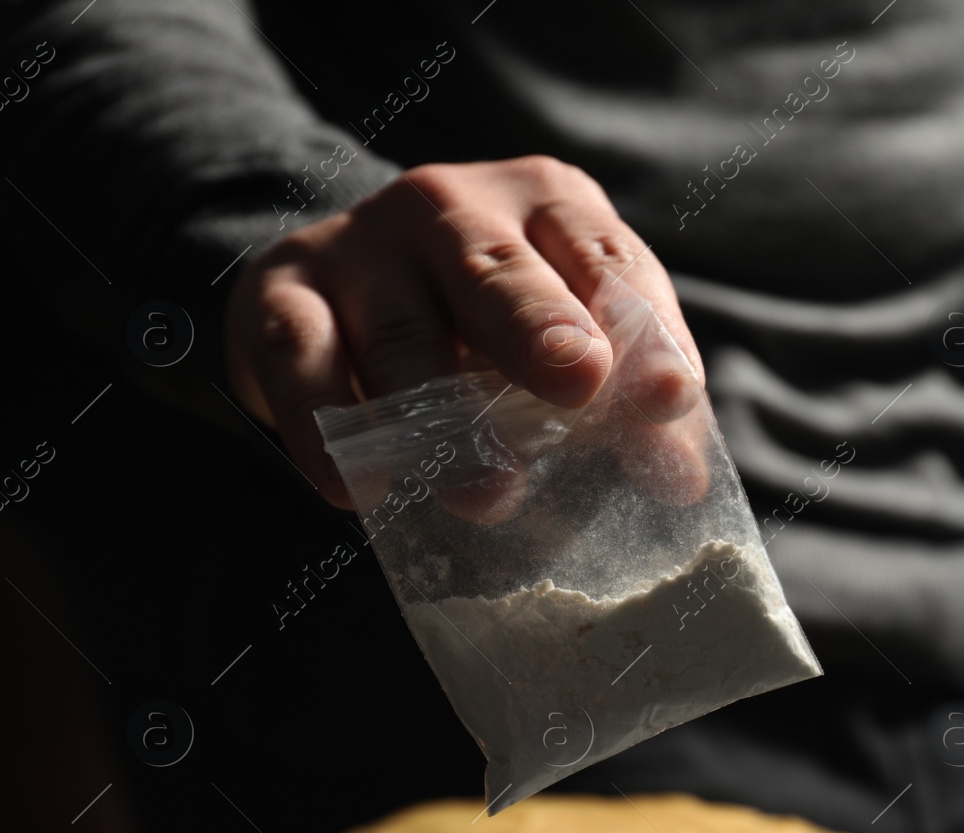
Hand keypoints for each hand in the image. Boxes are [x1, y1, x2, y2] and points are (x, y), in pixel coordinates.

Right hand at [224, 156, 704, 508]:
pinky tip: (360, 490)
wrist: (338, 295)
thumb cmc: (484, 328)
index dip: (642, 330)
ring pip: (402, 329)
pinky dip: (328, 427)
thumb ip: (627, 403)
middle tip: (578, 384)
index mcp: (547, 206)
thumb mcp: (565, 343)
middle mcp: (454, 207)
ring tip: (485, 494)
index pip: (606, 260)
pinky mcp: (284, 294)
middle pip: (499, 272)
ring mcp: (363, 246)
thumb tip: (679, 484)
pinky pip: (302, 359)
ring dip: (442, 419)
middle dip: (540, 329)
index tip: (667, 396)